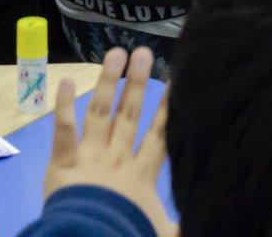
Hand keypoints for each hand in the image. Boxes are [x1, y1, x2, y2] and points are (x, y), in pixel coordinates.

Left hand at [43, 47, 176, 236]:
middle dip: (137, 84)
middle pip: (130, 115)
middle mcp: (118, 159)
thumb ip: (180, 226)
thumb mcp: (161, 233)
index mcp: (141, 176)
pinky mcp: (65, 164)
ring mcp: (91, 158)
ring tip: (116, 53)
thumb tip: (208, 218)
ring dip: (109, 82)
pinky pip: (64, 131)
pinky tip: (67, 81)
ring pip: (101, 113)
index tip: (175, 82)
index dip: (167, 109)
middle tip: (144, 53)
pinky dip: (63, 107)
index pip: (158, 134)